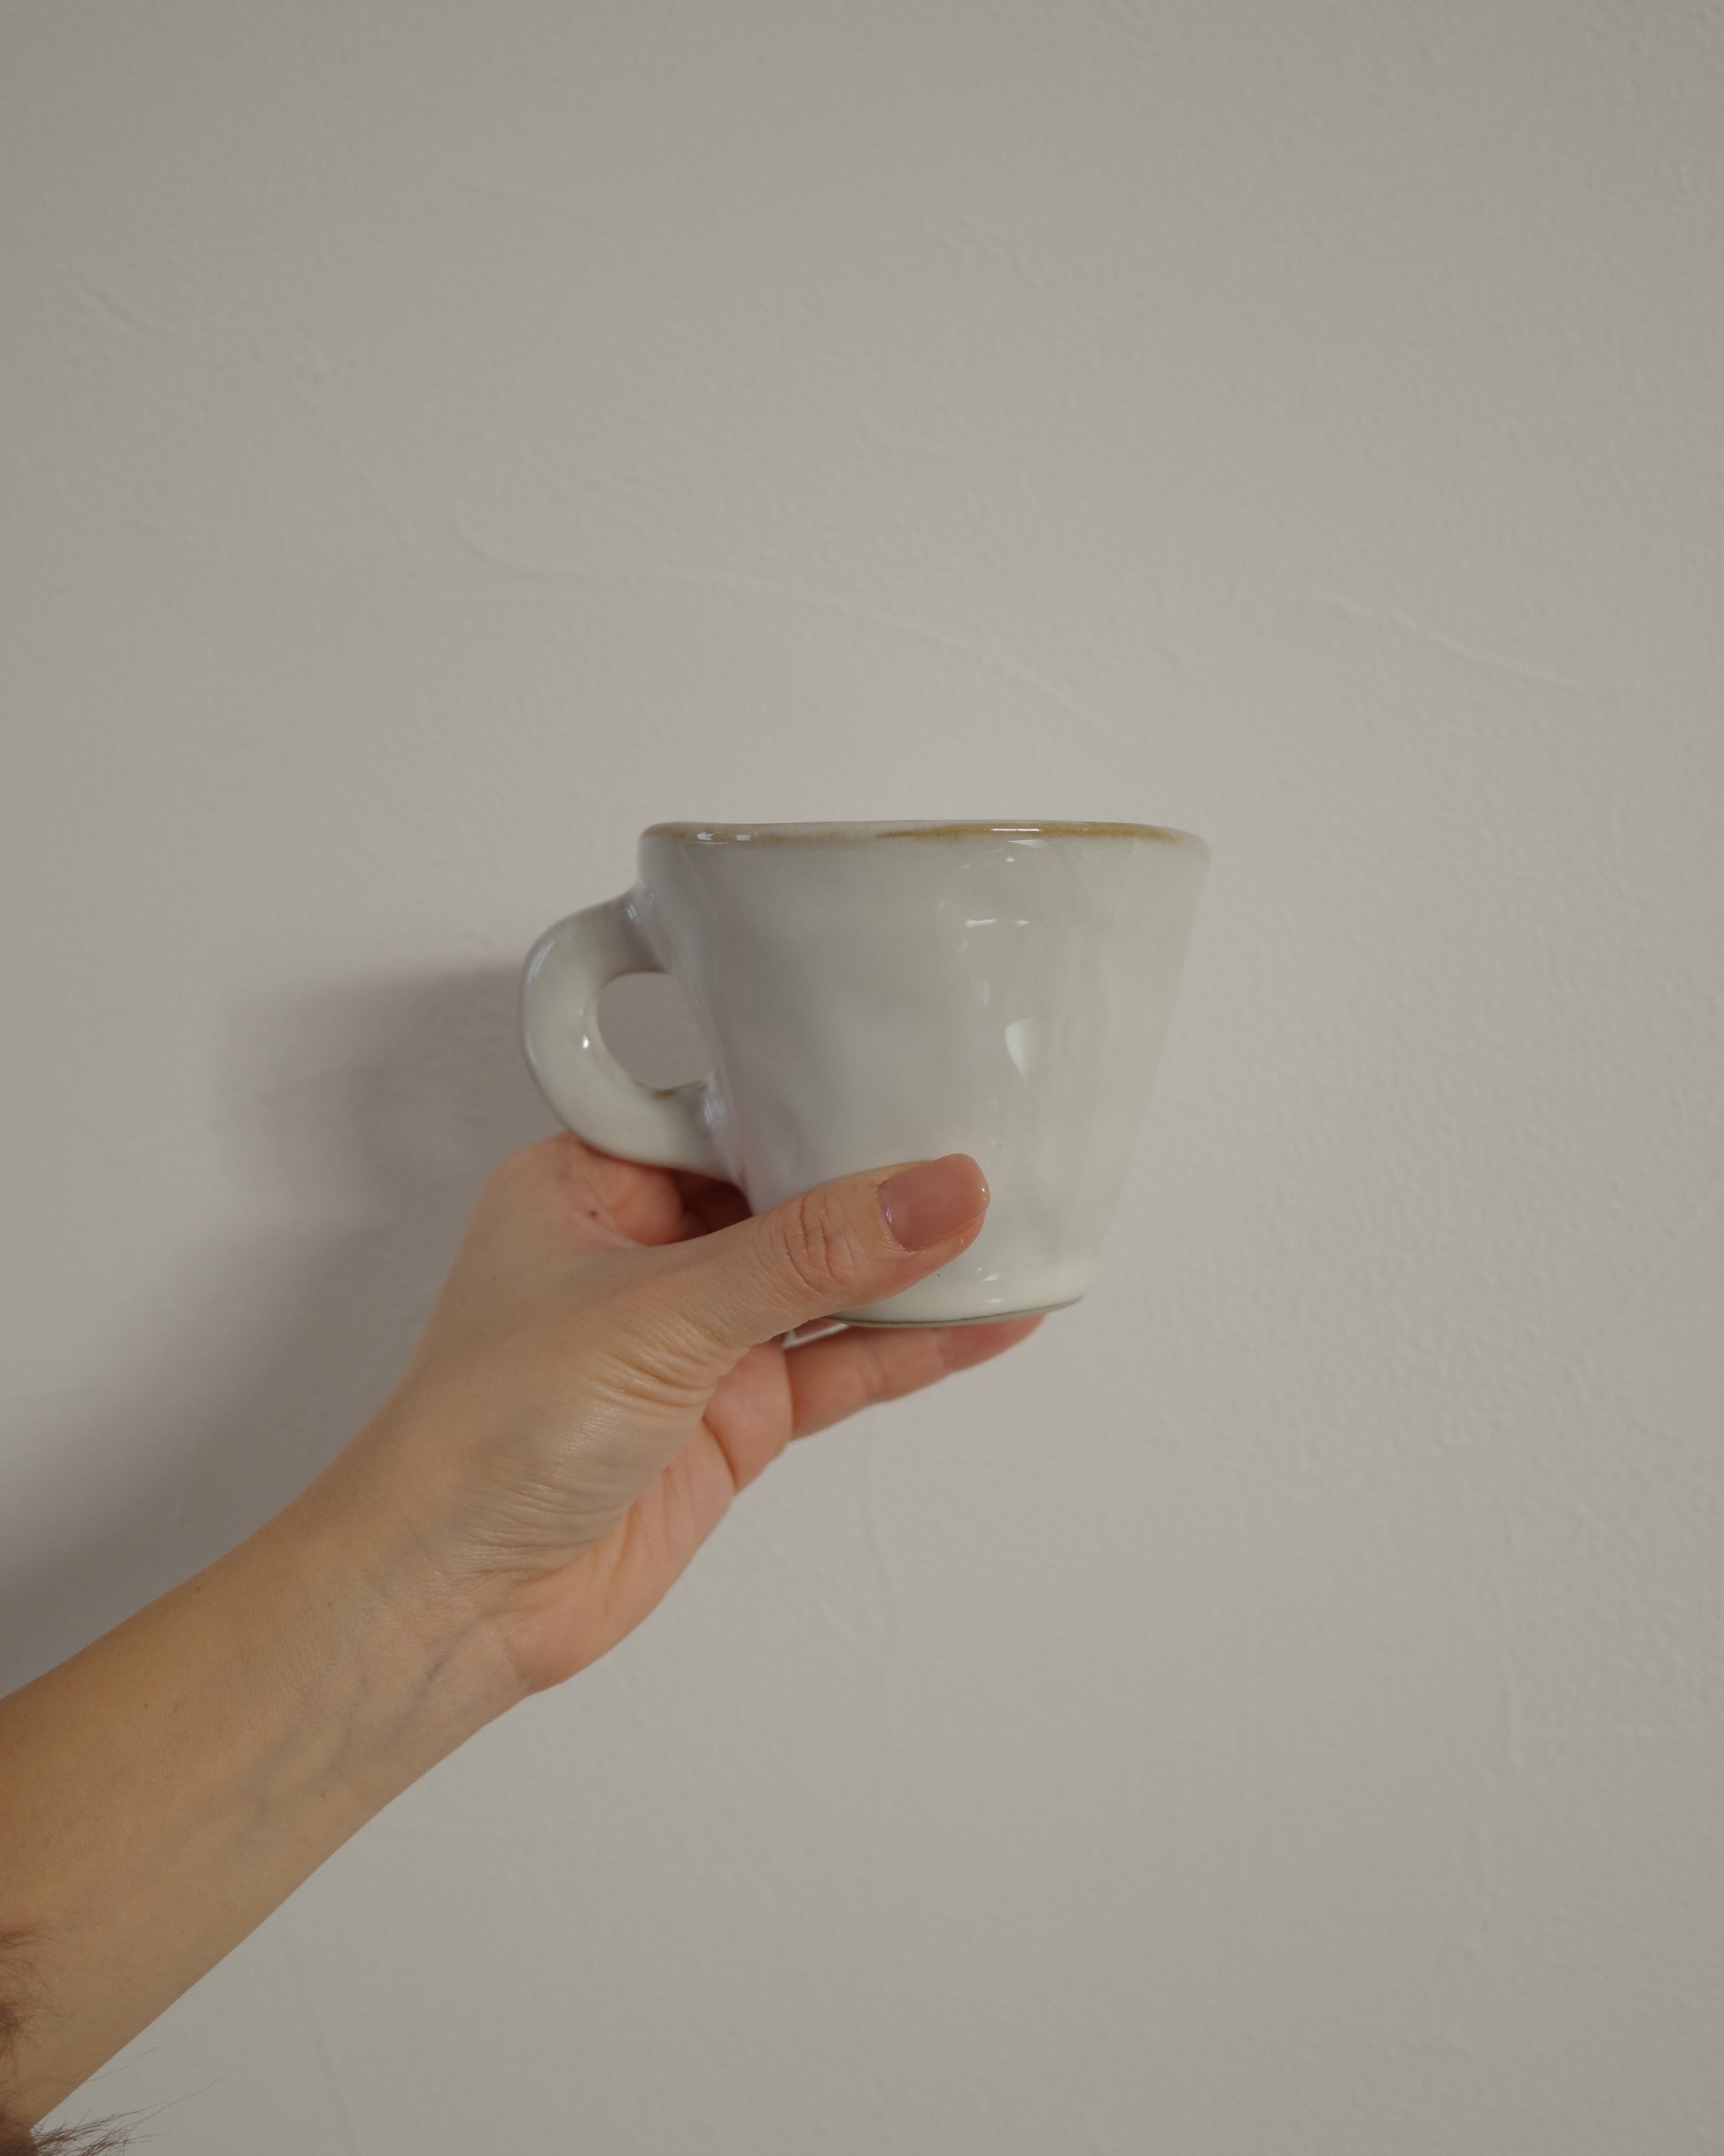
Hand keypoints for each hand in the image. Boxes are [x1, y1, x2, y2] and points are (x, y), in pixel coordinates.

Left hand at [310, 1137, 1040, 1695]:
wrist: (450, 1598)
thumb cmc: (489, 1429)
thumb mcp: (664, 1310)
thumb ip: (811, 1254)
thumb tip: (941, 1191)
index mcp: (590, 1182)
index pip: (729, 1116)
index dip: (819, 1097)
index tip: (920, 1076)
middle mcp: (643, 1251)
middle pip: (786, 1196)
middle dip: (879, 1178)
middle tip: (993, 1141)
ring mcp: (692, 1340)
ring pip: (823, 1284)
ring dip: (910, 1267)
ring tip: (1022, 1224)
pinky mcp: (731, 1420)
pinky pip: (838, 1366)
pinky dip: (910, 1345)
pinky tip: (989, 1319)